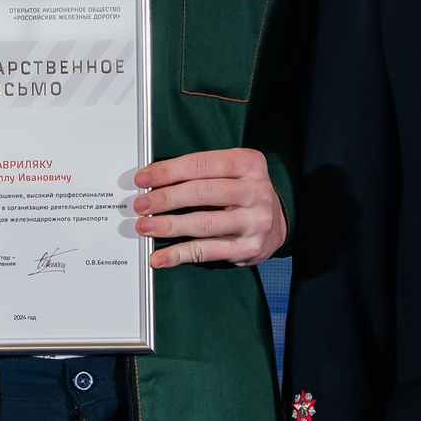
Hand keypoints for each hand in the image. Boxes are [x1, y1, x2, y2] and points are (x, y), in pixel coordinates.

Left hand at [133, 148, 287, 268]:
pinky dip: (179, 254)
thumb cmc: (245, 194)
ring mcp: (254, 222)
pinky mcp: (248, 248)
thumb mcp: (232, 172)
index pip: (201, 165)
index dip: (168, 171)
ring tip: (145, 226)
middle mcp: (255, 192)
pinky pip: (207, 251)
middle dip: (166, 199)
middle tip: (142, 204)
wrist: (277, 223)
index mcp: (248, 164)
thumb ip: (200, 173)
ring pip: (203, 223)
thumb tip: (154, 182)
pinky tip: (161, 256)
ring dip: (168, 226)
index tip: (144, 179)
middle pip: (202, 193)